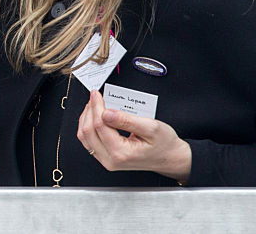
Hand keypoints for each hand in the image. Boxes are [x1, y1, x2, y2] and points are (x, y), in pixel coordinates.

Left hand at [77, 90, 191, 182]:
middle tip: (94, 97)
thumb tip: (106, 112)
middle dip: (90, 111)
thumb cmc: (164, 144)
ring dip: (86, 118)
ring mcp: (106, 160)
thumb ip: (127, 120)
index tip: (96, 94)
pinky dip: (88, 126)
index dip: (96, 107)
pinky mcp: (105, 157)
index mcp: (121, 153)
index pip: (100, 125)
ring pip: (85, 137)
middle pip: (88, 131)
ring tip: (93, 105)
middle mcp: (110, 160)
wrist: (170, 158)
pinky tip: (94, 116)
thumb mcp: (151, 127)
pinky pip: (89, 141)